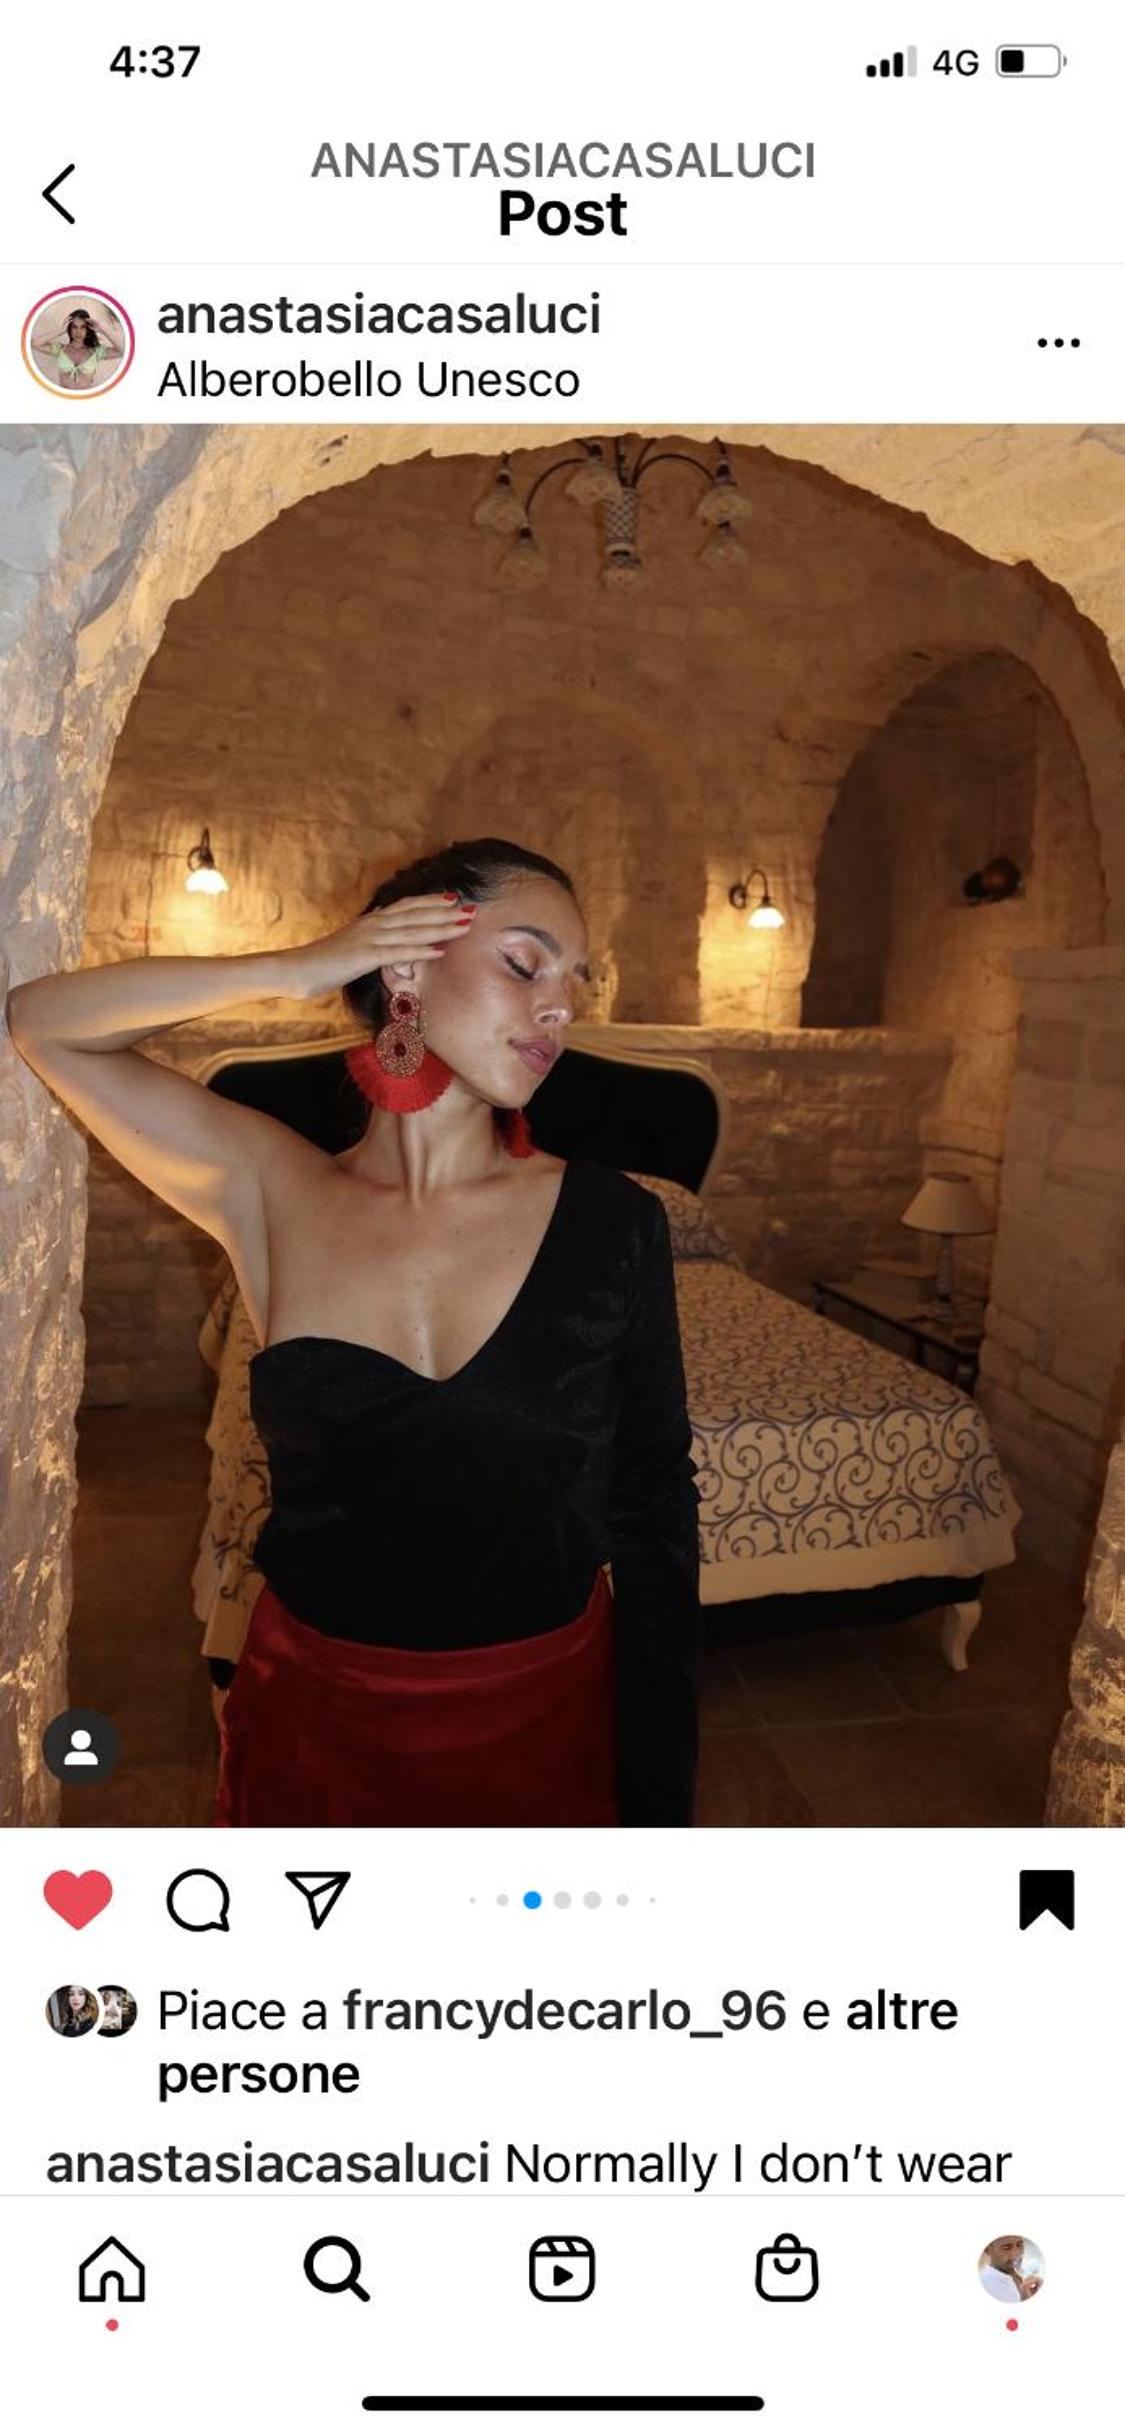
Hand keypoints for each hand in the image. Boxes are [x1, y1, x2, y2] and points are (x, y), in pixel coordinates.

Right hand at [280, 894, 475, 999]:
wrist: (296, 969)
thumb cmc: (322, 960)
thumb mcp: (350, 941)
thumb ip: (368, 930)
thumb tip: (380, 917)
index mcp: (371, 920)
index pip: (407, 906)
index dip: (432, 901)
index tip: (454, 898)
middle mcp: (374, 924)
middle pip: (416, 914)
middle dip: (446, 911)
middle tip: (472, 909)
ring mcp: (370, 939)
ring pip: (413, 930)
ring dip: (441, 927)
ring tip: (465, 925)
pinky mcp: (365, 956)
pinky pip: (399, 952)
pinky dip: (421, 950)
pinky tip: (440, 950)